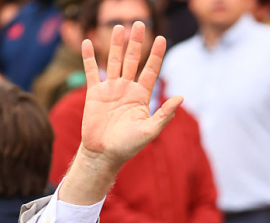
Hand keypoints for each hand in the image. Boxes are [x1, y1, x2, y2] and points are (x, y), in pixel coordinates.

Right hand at [80, 22, 182, 170]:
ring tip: (119, 27)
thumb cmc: (129, 145)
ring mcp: (110, 89)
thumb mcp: (150, 130)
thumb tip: (181, 97)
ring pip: (113, 61)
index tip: (162, 38)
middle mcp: (126, 89)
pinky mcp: (94, 93)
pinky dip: (89, 57)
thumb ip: (165, 113)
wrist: (104, 154)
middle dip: (136, 42)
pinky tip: (89, 42)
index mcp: (141, 96)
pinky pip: (91, 71)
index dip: (156, 54)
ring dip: (116, 44)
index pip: (151, 70)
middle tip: (139, 23)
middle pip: (132, 60)